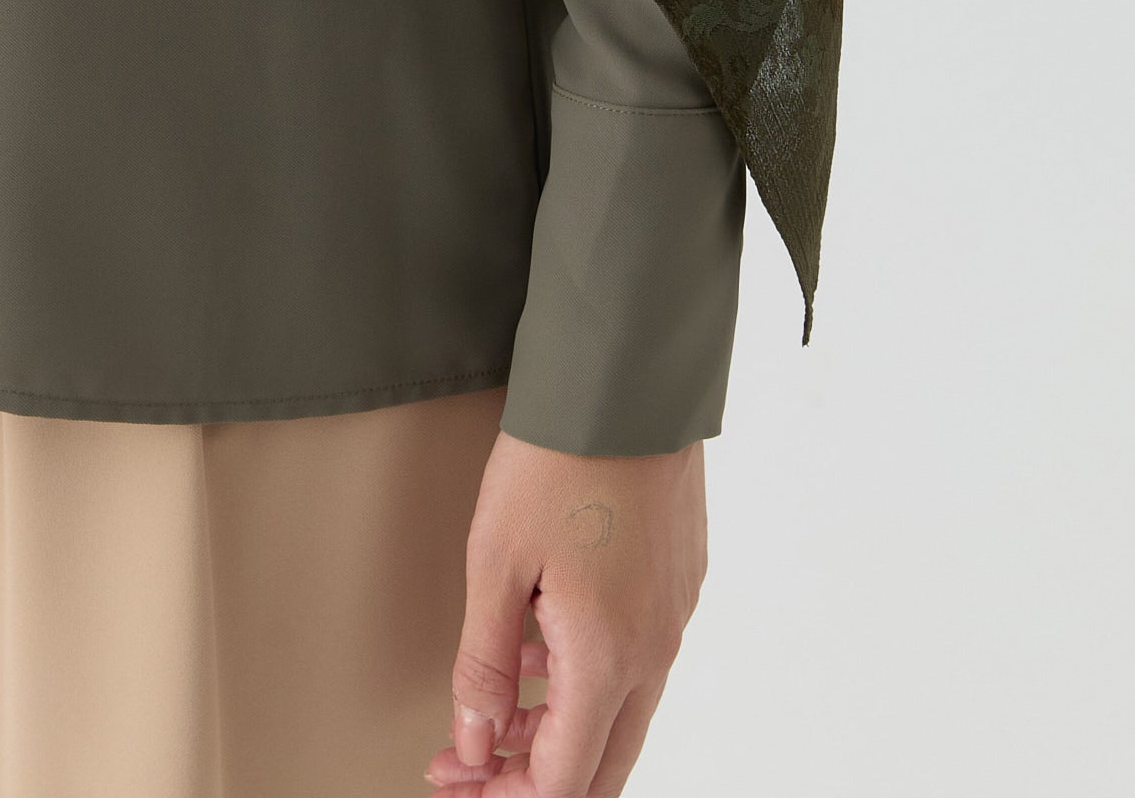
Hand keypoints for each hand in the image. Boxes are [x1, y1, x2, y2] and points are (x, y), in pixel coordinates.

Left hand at [428, 430, 706, 794]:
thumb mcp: (495, 559)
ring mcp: (674, 616)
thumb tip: (474, 740)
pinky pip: (636, 660)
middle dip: (529, 775)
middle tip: (468, 760)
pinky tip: (540, 644)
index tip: (455, 777)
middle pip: (601, 765)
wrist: (628, 378)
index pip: (563, 780)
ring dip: (558, 726)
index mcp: (609, 658)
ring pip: (620, 712)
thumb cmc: (558, 458)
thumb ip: (484, 662)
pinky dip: (587, 676)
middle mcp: (654, 651)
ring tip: (495, 698)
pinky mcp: (679, 582)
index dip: (502, 793)